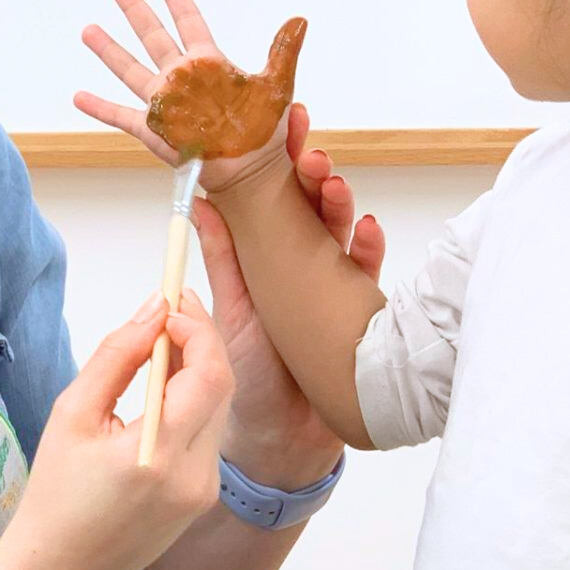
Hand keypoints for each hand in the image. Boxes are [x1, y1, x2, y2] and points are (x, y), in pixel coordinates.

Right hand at [2, 291, 235, 569]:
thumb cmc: (55, 495)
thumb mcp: (73, 414)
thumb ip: (116, 356)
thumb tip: (153, 309)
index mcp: (158, 455)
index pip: (208, 374)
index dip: (197, 329)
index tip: (169, 303)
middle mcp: (195, 476)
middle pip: (222, 386)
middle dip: (200, 341)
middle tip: (168, 313)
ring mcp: (204, 491)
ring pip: (218, 408)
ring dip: (195, 370)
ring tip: (157, 348)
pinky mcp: (203, 498)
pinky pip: (207, 434)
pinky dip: (190, 403)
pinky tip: (160, 391)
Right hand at [75, 0, 295, 193]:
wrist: (250, 172)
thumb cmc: (263, 131)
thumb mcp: (276, 86)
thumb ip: (283, 51)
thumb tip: (300, 19)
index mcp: (208, 63)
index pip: (189, 21)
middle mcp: (182, 78)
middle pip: (153, 36)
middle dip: (136, 11)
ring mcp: (165, 102)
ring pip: (131, 69)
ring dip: (110, 51)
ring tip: (89, 30)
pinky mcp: (154, 129)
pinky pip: (121, 116)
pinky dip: (99, 108)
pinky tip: (79, 97)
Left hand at [203, 103, 384, 485]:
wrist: (282, 440)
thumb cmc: (249, 378)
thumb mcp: (229, 311)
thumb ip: (221, 260)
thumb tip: (200, 205)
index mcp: (264, 261)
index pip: (269, 201)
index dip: (272, 165)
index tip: (271, 129)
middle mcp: (300, 268)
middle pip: (308, 208)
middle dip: (310, 175)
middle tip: (307, 150)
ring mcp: (332, 289)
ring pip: (338, 234)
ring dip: (336, 204)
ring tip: (330, 181)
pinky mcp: (359, 314)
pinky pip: (367, 276)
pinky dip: (368, 250)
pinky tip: (367, 228)